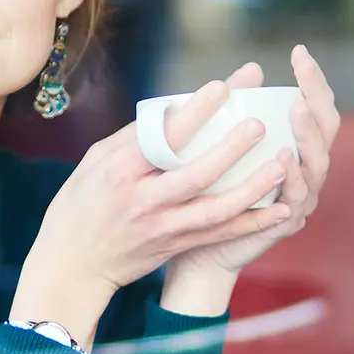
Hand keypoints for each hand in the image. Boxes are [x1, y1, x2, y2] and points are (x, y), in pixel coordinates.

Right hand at [12, 60, 293, 344]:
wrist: (72, 266)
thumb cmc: (80, 204)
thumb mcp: (94, 162)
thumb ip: (132, 138)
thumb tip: (175, 110)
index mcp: (119, 170)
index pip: (162, 137)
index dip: (195, 112)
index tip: (223, 87)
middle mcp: (143, 199)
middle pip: (194, 172)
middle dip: (230, 148)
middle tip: (261, 124)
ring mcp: (162, 227)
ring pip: (214, 208)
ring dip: (251, 188)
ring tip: (281, 165)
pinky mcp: (175, 246)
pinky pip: (220, 234)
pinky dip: (252, 223)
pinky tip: (281, 209)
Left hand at [164, 46, 339, 298]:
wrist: (197, 246)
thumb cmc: (208, 191)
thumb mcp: (217, 147)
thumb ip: (232, 114)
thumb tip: (247, 70)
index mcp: (293, 147)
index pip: (314, 107)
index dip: (313, 81)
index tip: (300, 53)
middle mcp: (304, 170)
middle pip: (326, 131)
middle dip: (318, 100)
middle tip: (305, 73)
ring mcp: (299, 197)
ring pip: (317, 164)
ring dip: (308, 137)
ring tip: (297, 112)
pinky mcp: (284, 223)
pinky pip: (294, 199)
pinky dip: (292, 178)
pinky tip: (283, 159)